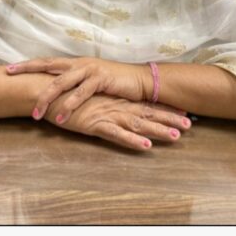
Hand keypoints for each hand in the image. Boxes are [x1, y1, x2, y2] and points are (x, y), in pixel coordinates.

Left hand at [7, 56, 151, 121]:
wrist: (138, 80)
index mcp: (74, 63)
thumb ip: (74, 82)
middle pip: (48, 67)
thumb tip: (55, 90)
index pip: (46, 61)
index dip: (28, 64)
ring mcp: (89, 70)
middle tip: (10, 78)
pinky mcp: (100, 79)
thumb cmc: (113, 82)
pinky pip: (80, 94)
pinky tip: (60, 118)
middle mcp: (79, 63)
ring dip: (47, 99)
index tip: (9, 68)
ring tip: (35, 114)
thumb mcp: (90, 79)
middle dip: (28, 72)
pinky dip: (69, 107)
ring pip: (61, 83)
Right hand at [44, 92, 191, 150]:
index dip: (164, 108)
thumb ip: (104, 100)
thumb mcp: (90, 97)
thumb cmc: (66, 95)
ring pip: (137, 123)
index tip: (183, 111)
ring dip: (158, 129)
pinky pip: (117, 134)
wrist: (46, 90)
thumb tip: (115, 103)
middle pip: (147, 112)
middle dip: (169, 118)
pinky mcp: (95, 123)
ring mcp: (107, 114)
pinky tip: (146, 145)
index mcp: (115, 99)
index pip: (145, 104)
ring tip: (177, 136)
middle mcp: (115, 105)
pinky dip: (132, 140)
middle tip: (190, 124)